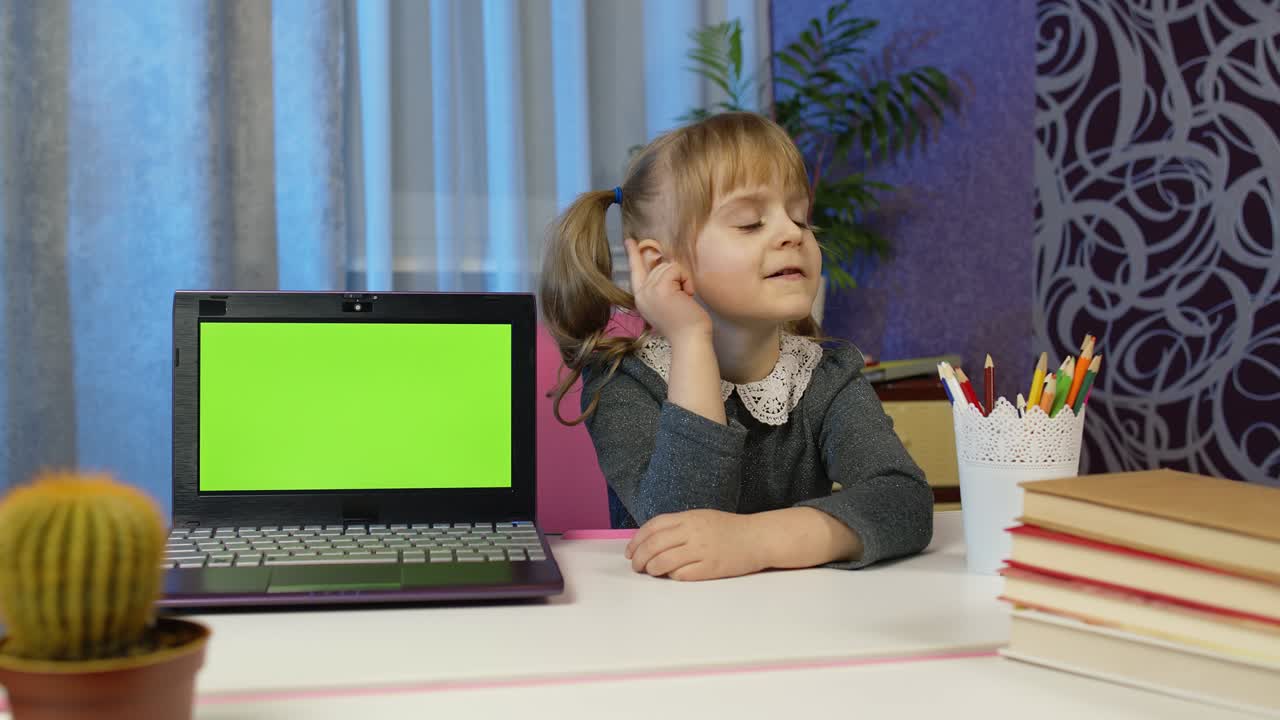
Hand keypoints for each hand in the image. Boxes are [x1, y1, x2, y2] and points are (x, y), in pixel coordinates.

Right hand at [624, 238, 711, 342]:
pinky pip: (676, 269)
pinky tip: (687, 296)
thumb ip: (659, 287)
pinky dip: (686, 280)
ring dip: (682, 280)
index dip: (633, 255)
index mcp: (641, 298)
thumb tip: (665, 265)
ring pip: (668, 266)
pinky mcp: (661, 288)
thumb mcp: (665, 303)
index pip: (635, 271)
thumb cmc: (684, 324)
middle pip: (658, 265)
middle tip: (683, 297)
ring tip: (684, 299)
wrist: (689, 339)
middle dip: (676, 276)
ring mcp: (649, 290)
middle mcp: (641, 293)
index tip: (629, 241)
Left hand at [624, 509, 764, 580]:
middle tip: (635, 566)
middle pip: (654, 545)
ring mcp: (702, 550)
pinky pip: (683, 574)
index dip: (637, 540)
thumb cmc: (729, 529)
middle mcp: (693, 532)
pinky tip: (671, 576)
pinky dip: (672, 576)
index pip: (653, 527)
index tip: (630, 551)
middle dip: (639, 557)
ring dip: (652, 568)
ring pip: (664, 561)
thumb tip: (651, 541)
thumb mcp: (701, 518)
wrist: (758, 537)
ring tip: (650, 572)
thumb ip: (678, 526)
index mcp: (689, 518)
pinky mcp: (711, 568)